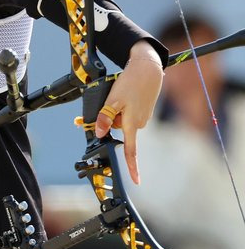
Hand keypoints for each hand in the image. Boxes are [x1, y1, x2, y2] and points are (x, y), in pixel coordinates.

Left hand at [95, 40, 163, 184]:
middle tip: (105, 103)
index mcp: (132, 124)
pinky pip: (126, 113)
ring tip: (119, 93)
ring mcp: (141, 116)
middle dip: (108, 119)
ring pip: (120, 118)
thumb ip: (105, 117)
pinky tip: (124, 93)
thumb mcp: (113, 99)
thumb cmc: (132, 82)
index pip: (131, 151)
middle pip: (117, 128)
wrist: (149, 68)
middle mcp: (138, 123)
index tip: (136, 181)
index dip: (132, 167)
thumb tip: (100, 133)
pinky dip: (121, 106)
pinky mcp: (142, 110)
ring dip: (115, 110)